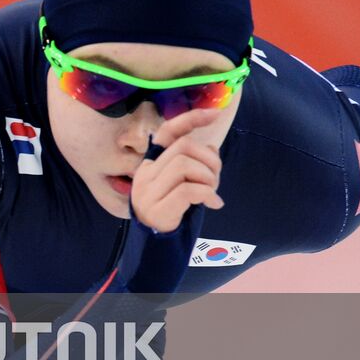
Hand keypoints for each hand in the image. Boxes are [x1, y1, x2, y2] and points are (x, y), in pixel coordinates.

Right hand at [130, 108, 224, 232]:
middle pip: (183, 147)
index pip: (167, 133)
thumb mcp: (183, 185)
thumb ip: (193, 165)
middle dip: (210, 161)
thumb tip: (211, 146)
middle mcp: (145, 174)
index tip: (215, 112)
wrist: (155, 247)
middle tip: (215, 181)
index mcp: (150, 165)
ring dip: (208, 178)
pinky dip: (207, 194)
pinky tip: (213, 204)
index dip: (190, 119)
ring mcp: (148, 192)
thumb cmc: (173, 213)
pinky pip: (188, 190)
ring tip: (211, 193)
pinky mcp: (157, 209)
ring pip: (185, 165)